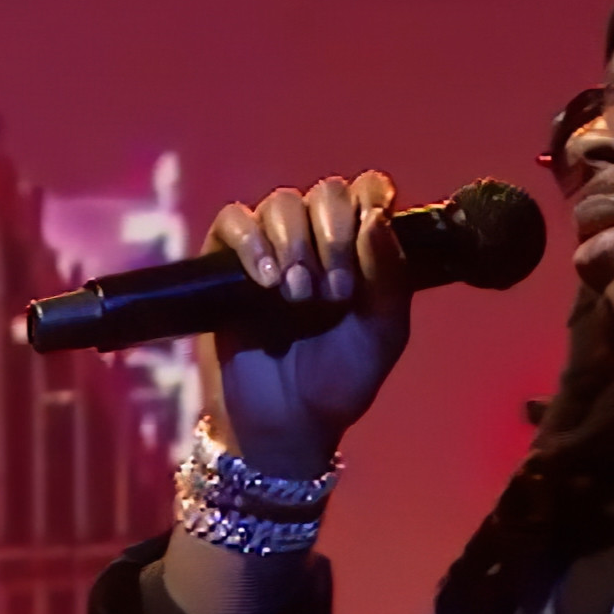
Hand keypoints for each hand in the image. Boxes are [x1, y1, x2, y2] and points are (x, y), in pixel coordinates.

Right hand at [197, 173, 412, 478]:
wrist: (288, 422)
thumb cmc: (340, 380)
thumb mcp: (383, 333)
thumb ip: (389, 277)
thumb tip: (375, 217)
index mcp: (360, 248)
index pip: (366, 191)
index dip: (370, 199)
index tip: (371, 232)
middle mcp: (316, 239)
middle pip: (326, 193)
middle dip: (333, 234)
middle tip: (334, 292)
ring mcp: (270, 248)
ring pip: (281, 203)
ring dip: (294, 243)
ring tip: (297, 296)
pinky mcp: (224, 263)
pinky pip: (233, 222)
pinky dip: (251, 242)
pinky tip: (266, 282)